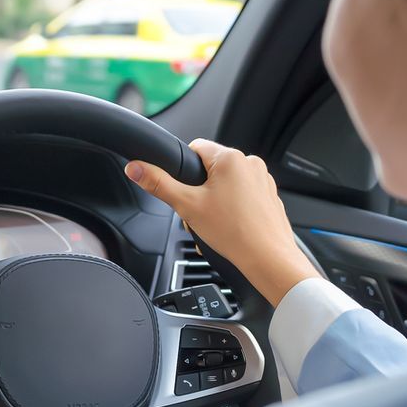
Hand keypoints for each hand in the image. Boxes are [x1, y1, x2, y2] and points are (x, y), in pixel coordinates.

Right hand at [126, 138, 317, 307]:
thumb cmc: (234, 233)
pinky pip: (243, 196)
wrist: (268, 259)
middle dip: (199, 190)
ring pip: (227, 184)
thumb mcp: (187, 206)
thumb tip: (136, 168)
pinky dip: (233, 209)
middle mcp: (250, 164)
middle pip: (211, 169)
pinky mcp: (269, 196)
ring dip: (215, 201)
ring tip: (216, 223)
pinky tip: (230, 227)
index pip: (195, 148)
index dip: (183, 169)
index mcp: (230, 158)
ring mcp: (263, 180)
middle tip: (199, 213)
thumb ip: (159, 184)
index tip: (184, 189)